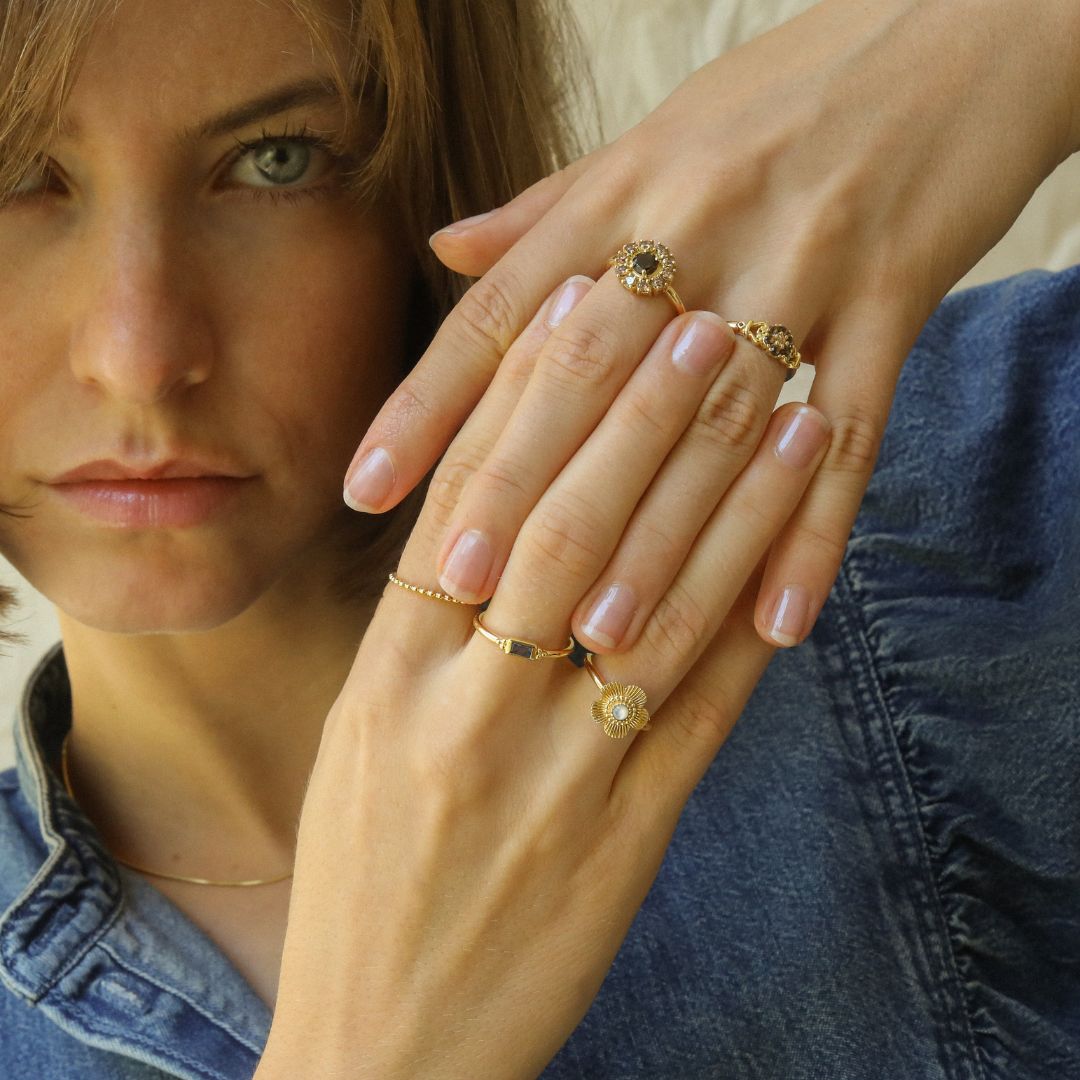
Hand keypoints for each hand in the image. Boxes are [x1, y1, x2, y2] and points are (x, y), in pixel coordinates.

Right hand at [257, 276, 831, 1076]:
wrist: (384, 1046)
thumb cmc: (362, 887)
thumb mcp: (359, 742)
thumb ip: (419, 633)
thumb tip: (480, 516)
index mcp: (386, 683)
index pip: (466, 504)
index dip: (529, 393)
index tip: (584, 303)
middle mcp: (465, 714)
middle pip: (563, 526)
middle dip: (636, 410)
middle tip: (696, 311)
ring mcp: (552, 776)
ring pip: (648, 598)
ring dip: (719, 487)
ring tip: (772, 392)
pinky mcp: (627, 837)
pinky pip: (702, 705)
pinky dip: (751, 609)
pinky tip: (795, 537)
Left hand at [341, 0, 1079, 655]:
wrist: (944, 34)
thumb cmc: (777, 92)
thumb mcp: (646, 137)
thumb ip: (545, 211)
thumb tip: (446, 249)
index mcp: (623, 191)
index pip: (503, 314)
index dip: (426, 404)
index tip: (364, 489)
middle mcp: (699, 230)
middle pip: (589, 382)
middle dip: (522, 491)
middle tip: (466, 590)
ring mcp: (801, 268)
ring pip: (713, 428)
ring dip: (659, 543)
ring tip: (601, 636)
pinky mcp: (895, 304)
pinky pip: (851, 438)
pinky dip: (811, 537)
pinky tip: (773, 628)